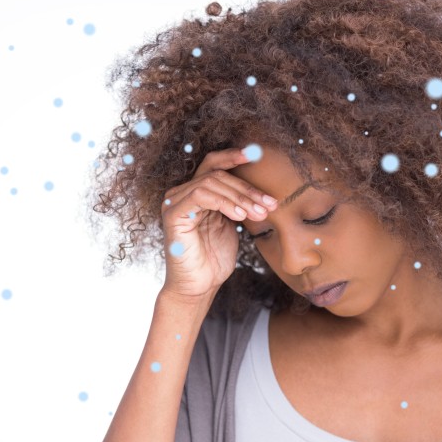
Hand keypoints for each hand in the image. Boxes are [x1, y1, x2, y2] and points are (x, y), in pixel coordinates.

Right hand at [159, 147, 277, 301]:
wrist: (199, 286)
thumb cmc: (214, 259)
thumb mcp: (231, 225)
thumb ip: (238, 204)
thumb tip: (262, 191)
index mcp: (195, 193)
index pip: (213, 165)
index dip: (232, 157)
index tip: (255, 155)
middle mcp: (182, 193)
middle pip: (217, 174)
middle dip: (247, 189)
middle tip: (269, 205)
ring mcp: (175, 202)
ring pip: (211, 183)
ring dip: (240, 197)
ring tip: (258, 214)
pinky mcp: (173, 214)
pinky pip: (201, 195)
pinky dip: (224, 202)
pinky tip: (240, 216)